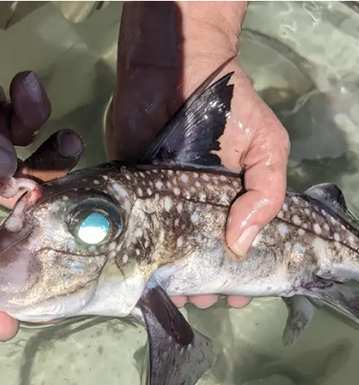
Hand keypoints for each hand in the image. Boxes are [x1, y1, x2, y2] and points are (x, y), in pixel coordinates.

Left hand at [106, 1, 289, 309]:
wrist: (173, 72)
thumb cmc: (227, 111)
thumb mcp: (266, 147)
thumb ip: (266, 192)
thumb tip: (241, 244)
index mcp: (229, 204)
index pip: (237, 249)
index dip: (239, 275)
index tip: (236, 294)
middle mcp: (194, 212)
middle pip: (199, 258)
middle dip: (203, 284)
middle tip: (200, 298)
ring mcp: (161, 206)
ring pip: (165, 255)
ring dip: (169, 280)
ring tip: (172, 296)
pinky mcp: (131, 197)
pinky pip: (133, 234)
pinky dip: (135, 257)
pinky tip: (138, 277)